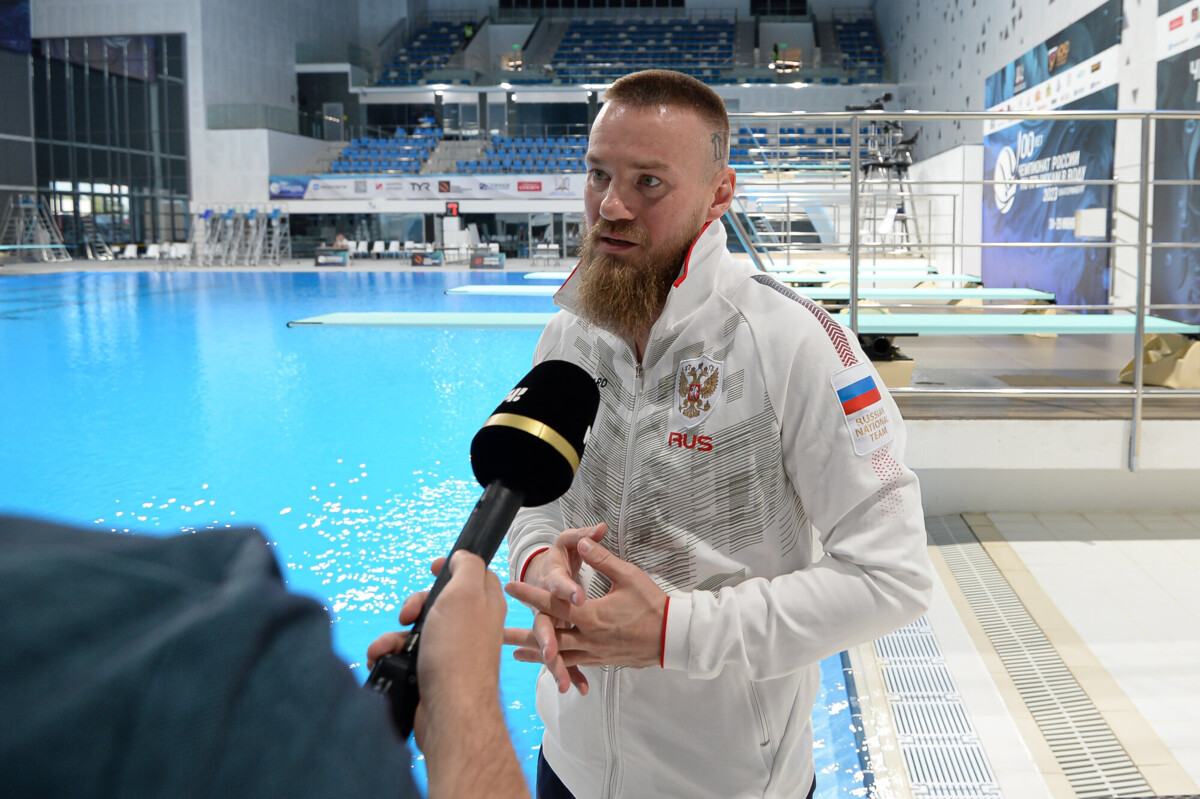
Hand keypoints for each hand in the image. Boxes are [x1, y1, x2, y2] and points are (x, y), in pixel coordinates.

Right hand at [366, 553, 506, 747]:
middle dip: (415, 604)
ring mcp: (453, 650)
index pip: (473, 574)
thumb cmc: (459, 649)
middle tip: (409, 614)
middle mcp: (471, 625)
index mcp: (485, 603)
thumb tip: (461, 557)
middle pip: (438, 601)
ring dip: (394, 635)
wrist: (450, 709)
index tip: (432, 568)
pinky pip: (407, 655)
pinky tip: (381, 660)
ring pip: (418, 629)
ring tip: (385, 647)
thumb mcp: (466, 592)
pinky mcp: (434, 672)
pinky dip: (391, 655)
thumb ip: (467, 566)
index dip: (451, 568)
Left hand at [504, 537, 667, 688]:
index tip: (509, 587)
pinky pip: (574, 663)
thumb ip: (602, 559)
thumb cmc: (652, 605)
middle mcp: (588, 637)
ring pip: (558, 654)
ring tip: (513, 653)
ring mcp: (594, 652)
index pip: (553, 602)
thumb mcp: (628, 576)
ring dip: (534, 652)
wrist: (672, 637)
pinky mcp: (602, 660)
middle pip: (547, 635)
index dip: (530, 594)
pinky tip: (549, 665)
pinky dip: (558, 664)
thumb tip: (585, 542)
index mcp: (591, 615)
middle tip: (494, 633)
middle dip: (521, 632)